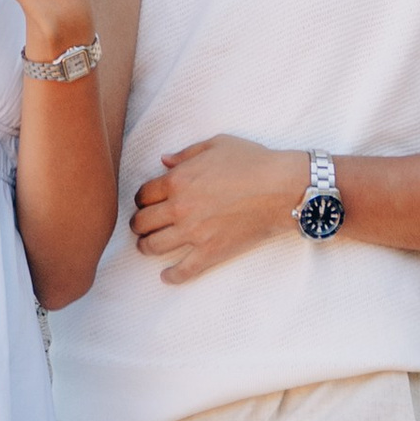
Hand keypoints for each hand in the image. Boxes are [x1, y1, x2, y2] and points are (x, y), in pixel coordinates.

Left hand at [129, 134, 306, 282]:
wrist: (280, 188)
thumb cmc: (252, 161)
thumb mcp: (216, 144)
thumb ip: (186, 153)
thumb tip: (163, 160)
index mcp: (178, 180)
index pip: (143, 194)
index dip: (141, 199)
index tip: (145, 203)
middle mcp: (180, 207)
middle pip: (142, 222)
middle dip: (139, 223)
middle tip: (142, 225)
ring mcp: (194, 232)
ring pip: (154, 246)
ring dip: (146, 247)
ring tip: (147, 246)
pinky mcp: (210, 252)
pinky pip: (183, 270)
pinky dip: (171, 276)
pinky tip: (166, 276)